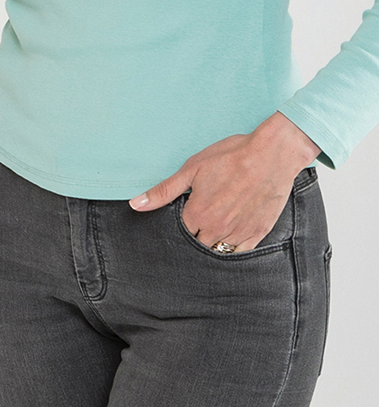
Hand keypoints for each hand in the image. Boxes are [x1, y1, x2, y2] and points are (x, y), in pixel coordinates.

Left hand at [128, 112, 319, 250]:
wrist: (271, 155)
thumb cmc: (229, 158)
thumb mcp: (191, 169)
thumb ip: (163, 191)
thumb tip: (136, 205)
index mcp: (198, 215)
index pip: (179, 233)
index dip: (179, 223)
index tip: (183, 213)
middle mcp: (218, 230)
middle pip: (198, 244)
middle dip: (195, 234)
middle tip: (199, 217)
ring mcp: (240, 234)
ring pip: (219, 250)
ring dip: (213, 241)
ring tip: (214, 224)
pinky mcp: (259, 233)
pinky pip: (241, 251)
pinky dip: (233, 246)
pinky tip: (230, 232)